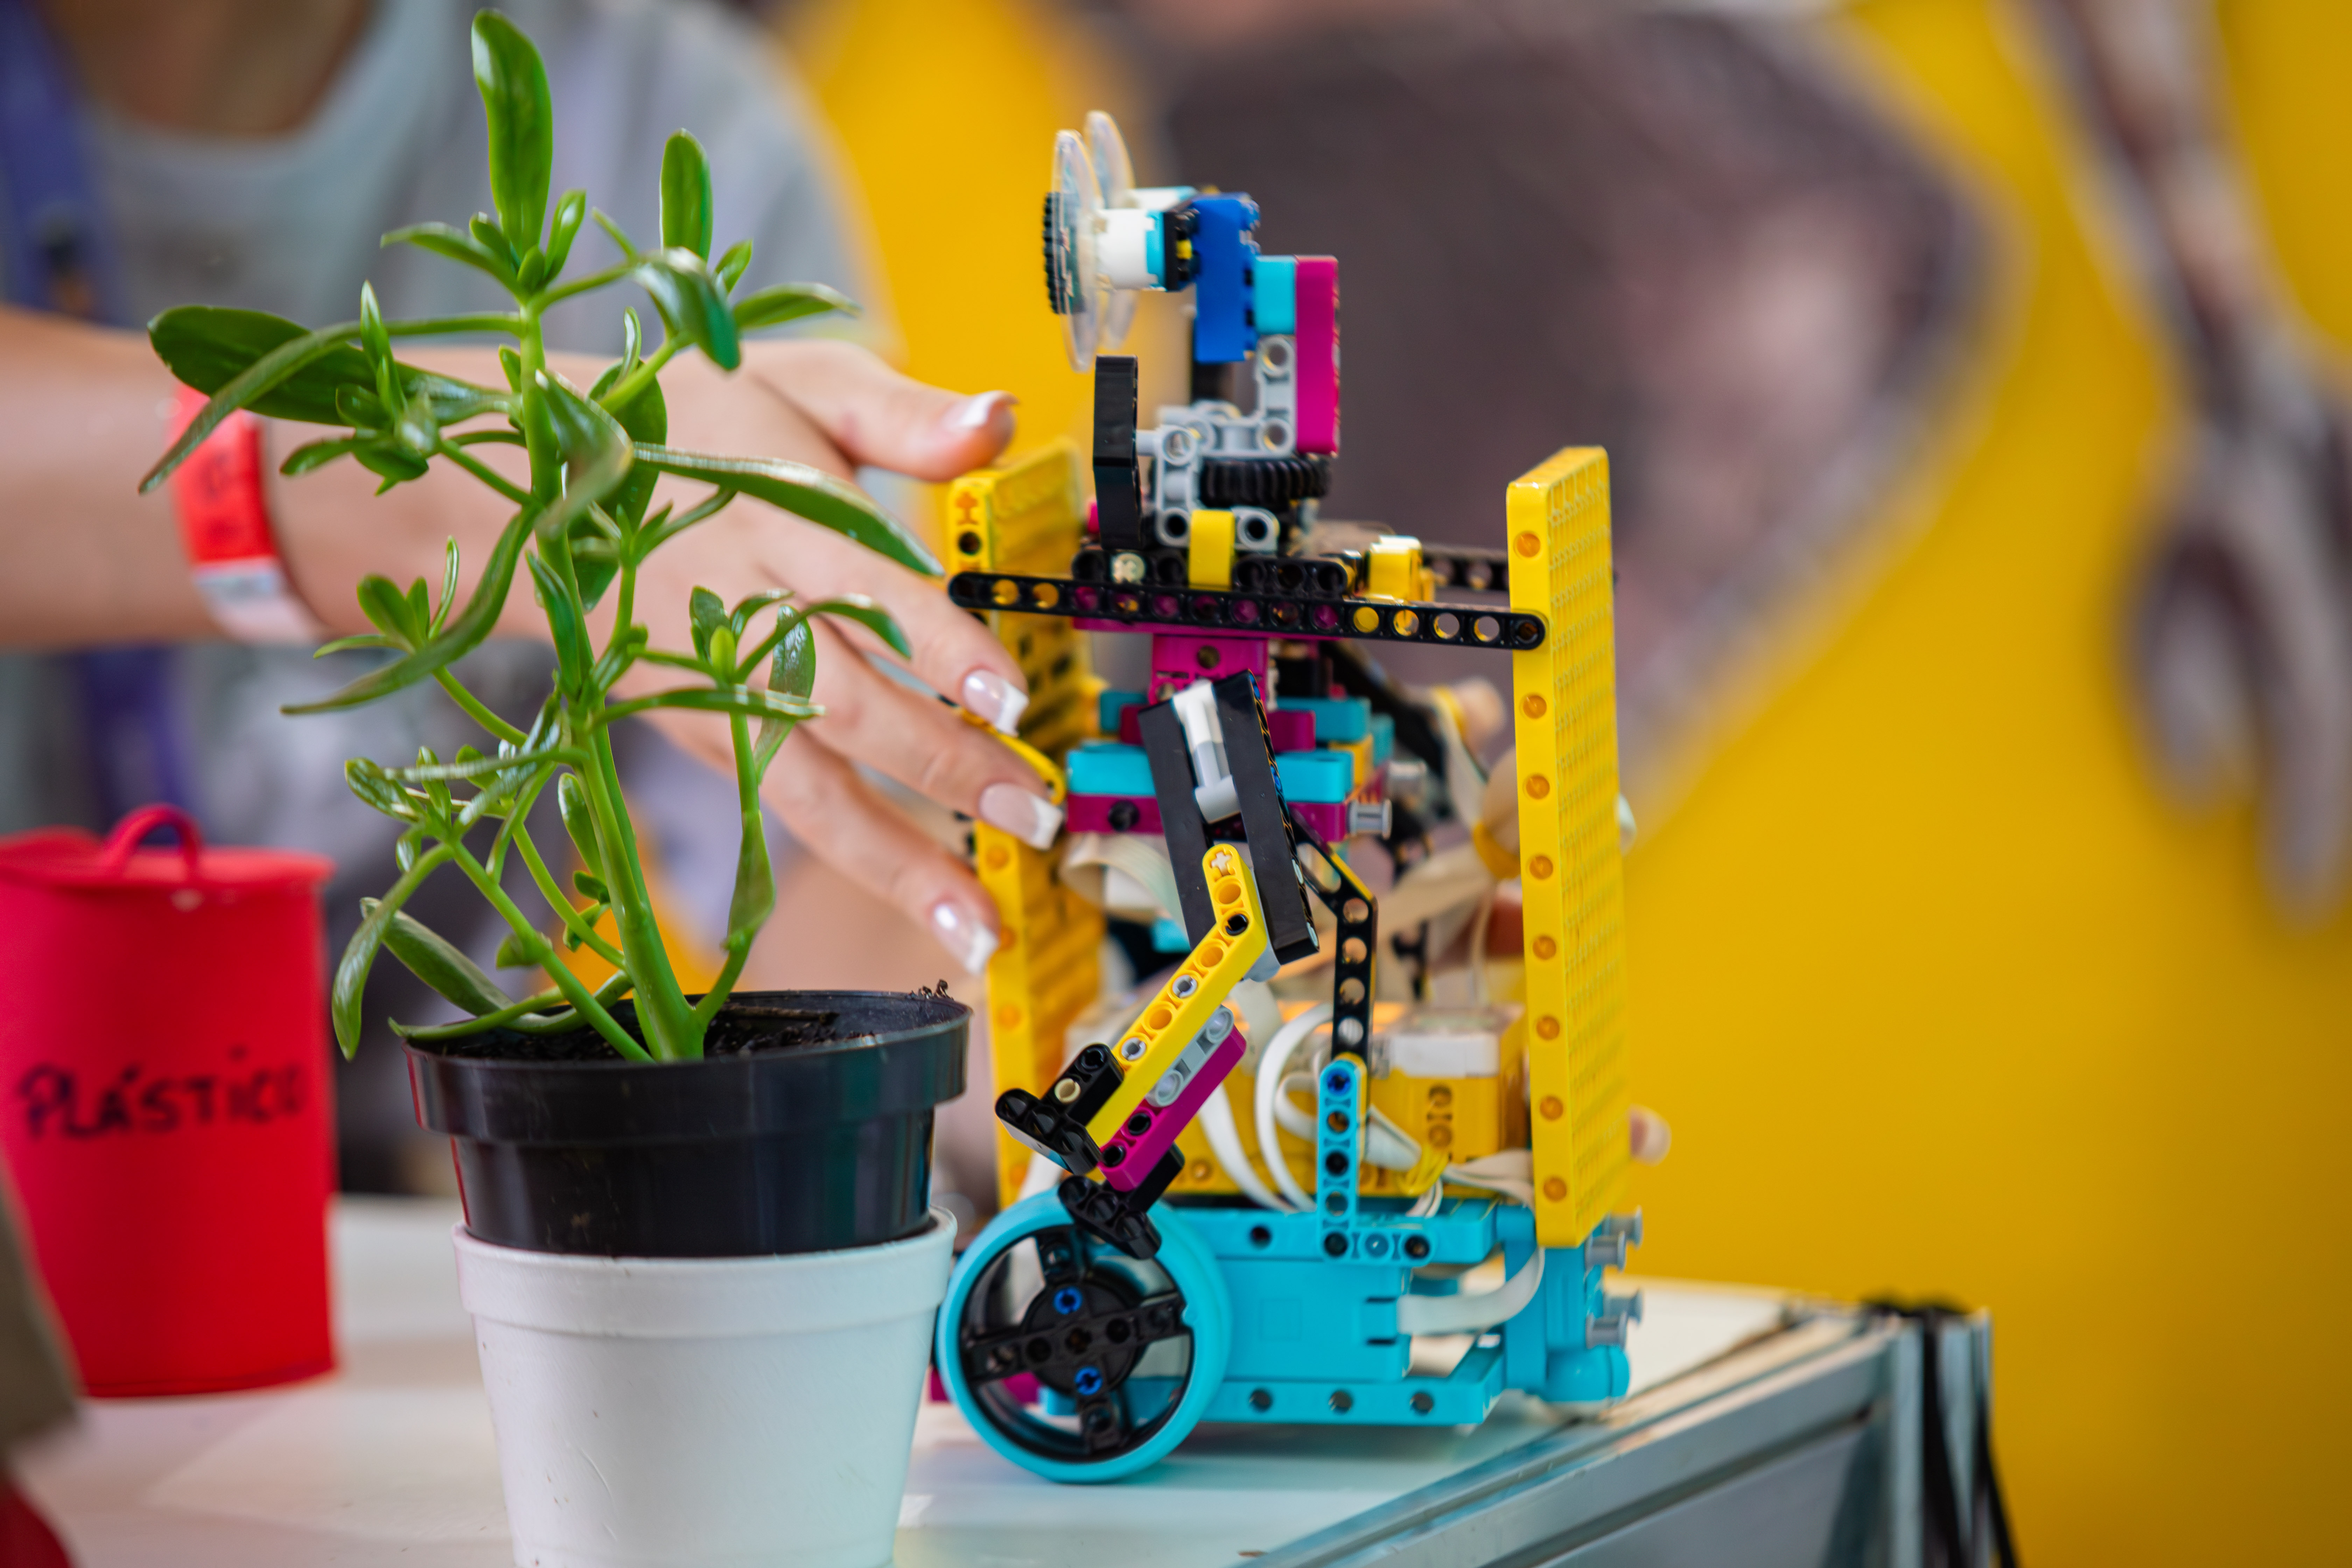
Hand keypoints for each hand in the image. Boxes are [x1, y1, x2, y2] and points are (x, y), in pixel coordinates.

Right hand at [268, 338, 1055, 974]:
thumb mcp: (795, 383)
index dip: (935, 646)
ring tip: (976, 923)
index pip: (864, 587)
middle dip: (943, 769)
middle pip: (846, 704)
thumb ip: (902, 414)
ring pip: (810, 786)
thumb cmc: (692, 431)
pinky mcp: (701, 732)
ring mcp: (714, 686)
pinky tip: (925, 902)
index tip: (1006, 695)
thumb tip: (998, 416)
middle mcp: (742, 612)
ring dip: (899, 860)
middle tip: (1035, 816)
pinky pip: (786, 807)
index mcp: (774, 517)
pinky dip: (858, 859)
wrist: (539, 491)